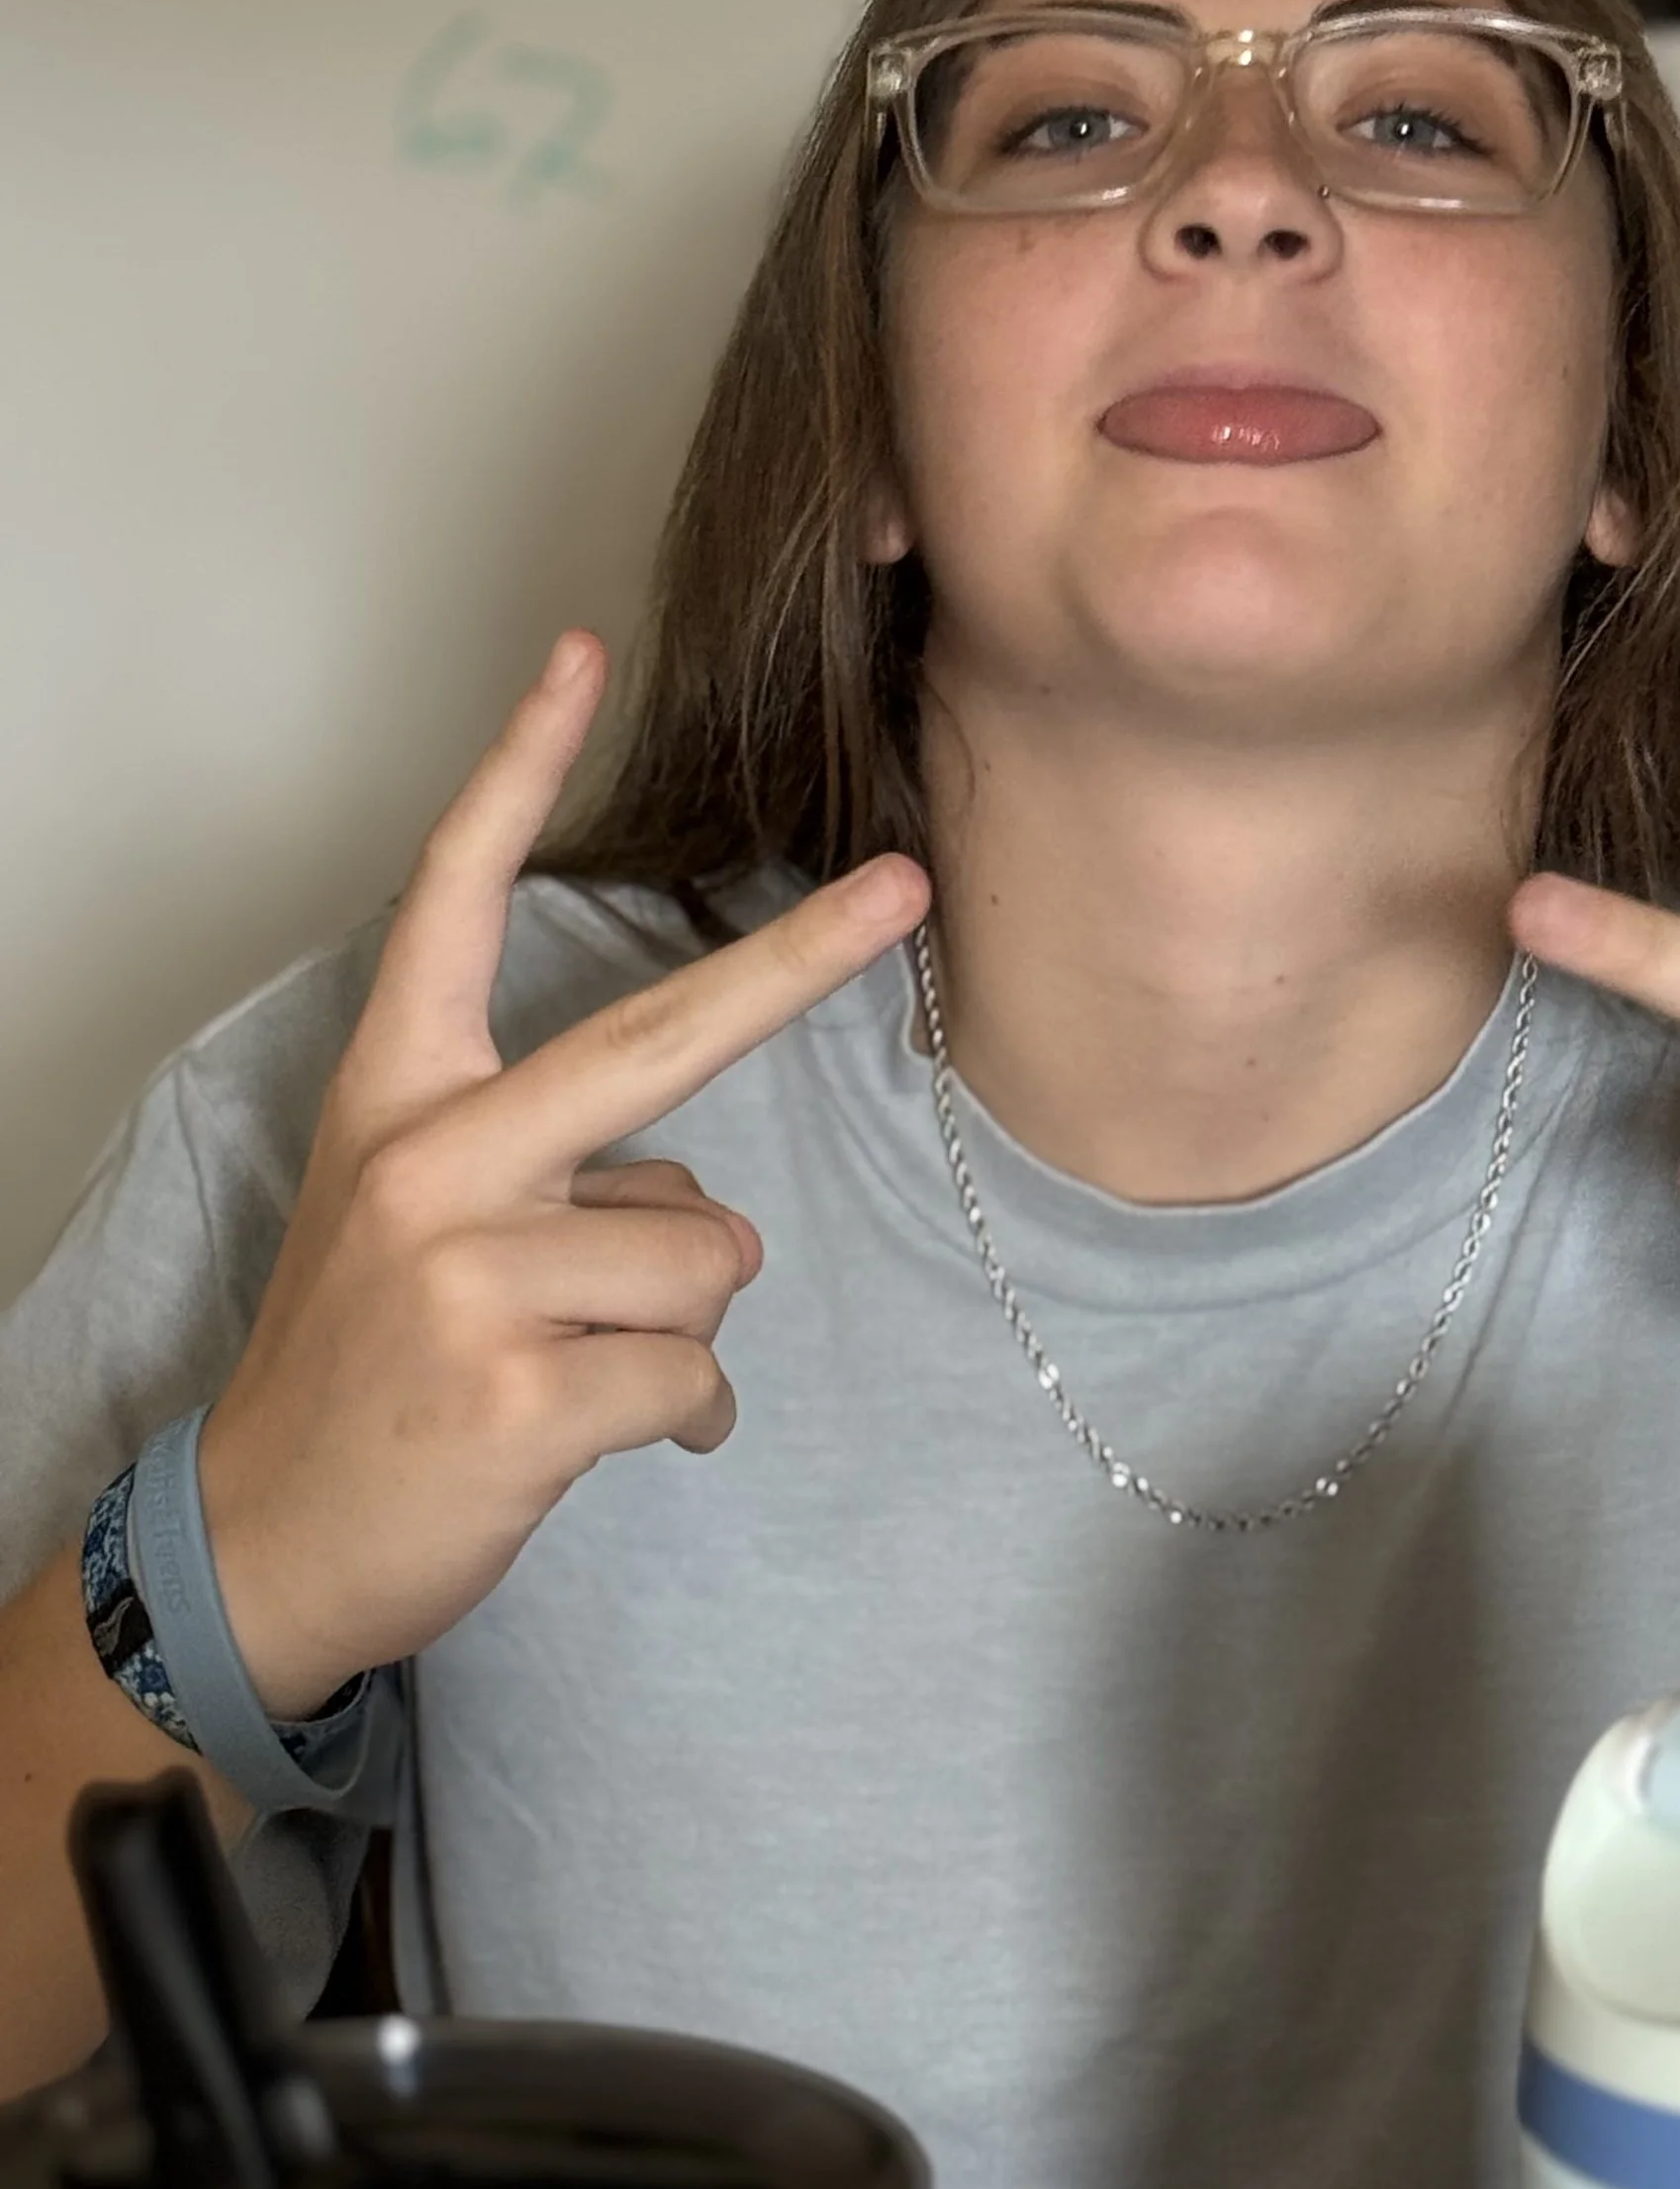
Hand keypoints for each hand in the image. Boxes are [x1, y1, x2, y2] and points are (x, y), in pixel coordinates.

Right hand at [198, 632, 928, 1715]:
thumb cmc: (369, 1368)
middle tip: (907, 884)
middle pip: (659, 1034)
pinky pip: (695, 1375)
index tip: (580, 650)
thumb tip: (705, 1212)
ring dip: (683, 1329)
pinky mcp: (518, 1391)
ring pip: (710, 1255)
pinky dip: (680, 1419)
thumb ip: (554, 1177)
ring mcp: (469, 1275)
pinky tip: (601, 1436)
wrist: (262, 1538)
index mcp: (398, 1099)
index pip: (454, 902)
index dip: (516, 769)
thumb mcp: (419, 1232)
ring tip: (582, 1371)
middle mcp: (430, 1161)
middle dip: (804, 958)